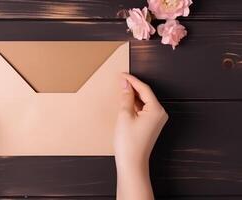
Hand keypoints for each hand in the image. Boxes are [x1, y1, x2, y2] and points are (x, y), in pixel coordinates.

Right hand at [114, 73, 167, 199]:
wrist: (132, 163)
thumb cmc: (129, 143)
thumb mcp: (124, 115)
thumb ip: (126, 97)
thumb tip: (126, 85)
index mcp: (156, 110)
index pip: (144, 89)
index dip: (132, 80)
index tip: (122, 75)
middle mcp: (159, 114)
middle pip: (145, 95)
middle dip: (132, 87)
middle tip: (120, 80)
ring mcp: (156, 120)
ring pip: (144, 102)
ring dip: (132, 96)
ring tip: (121, 89)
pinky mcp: (151, 125)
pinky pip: (143, 110)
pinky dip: (134, 105)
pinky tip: (125, 103)